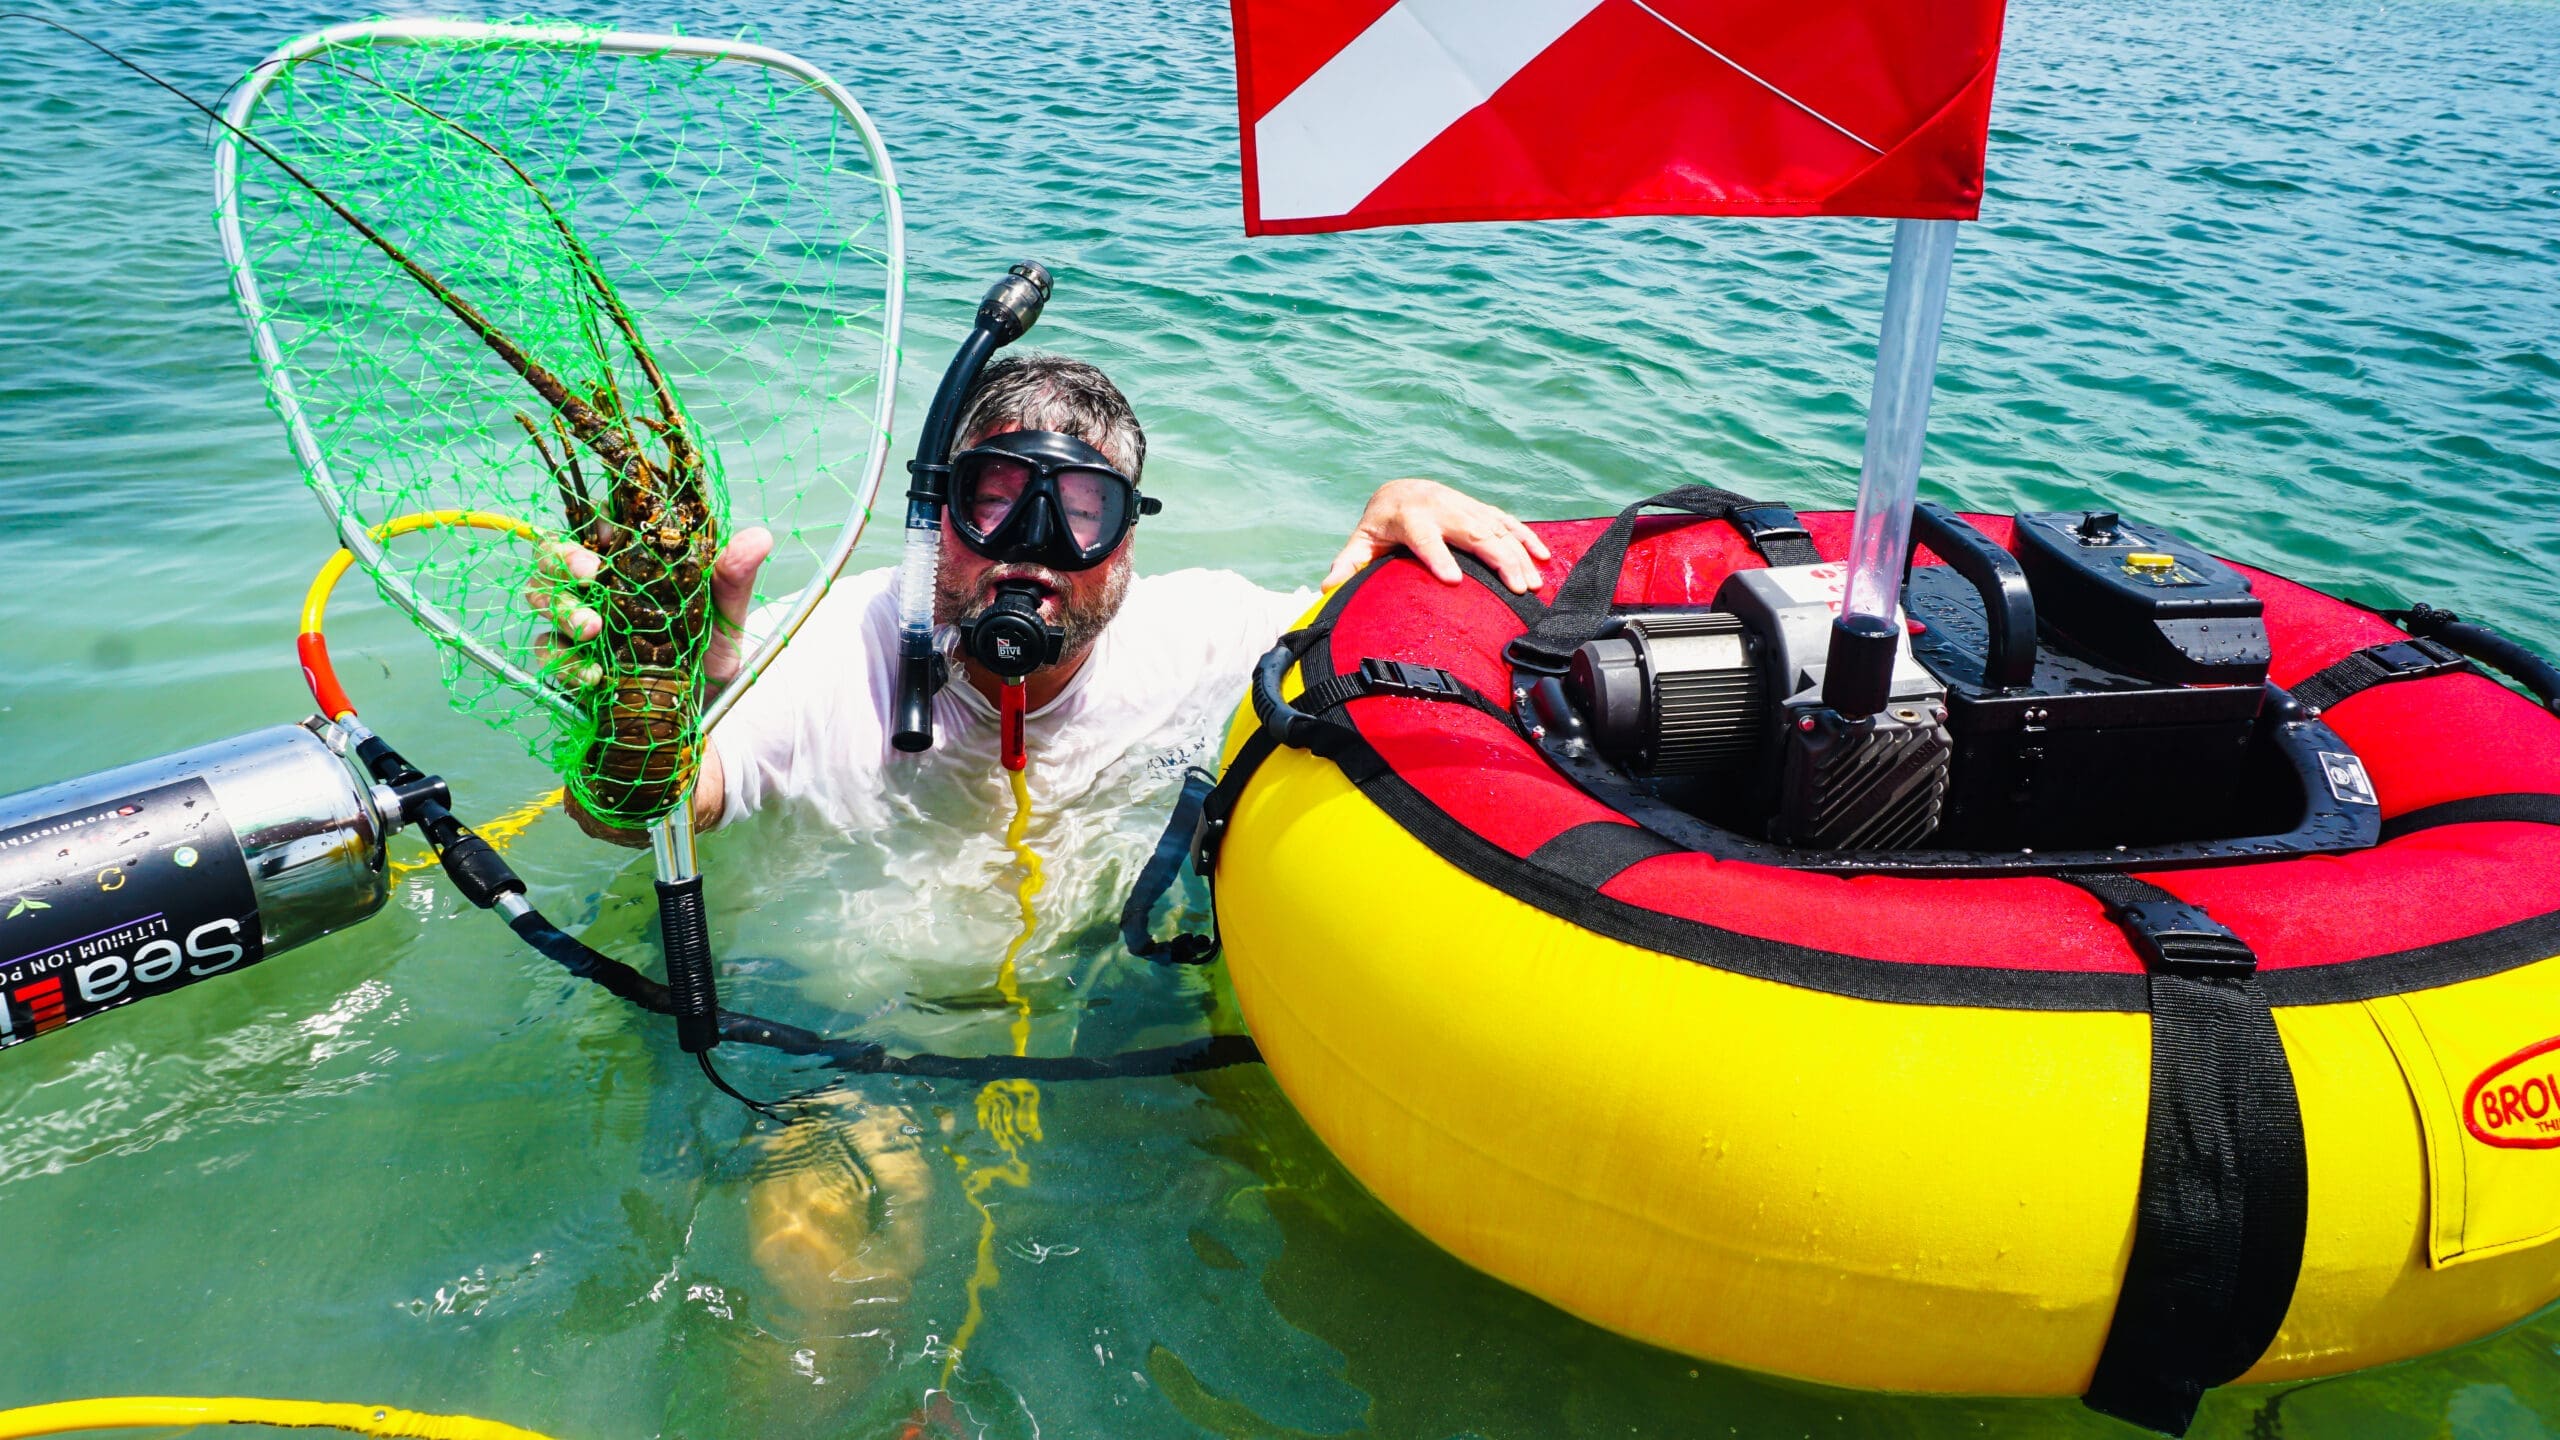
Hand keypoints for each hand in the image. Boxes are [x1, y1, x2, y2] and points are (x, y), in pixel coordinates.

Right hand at [524, 526, 773, 686]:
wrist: (702, 709)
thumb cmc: (708, 649)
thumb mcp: (726, 615)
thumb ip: (733, 578)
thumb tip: (759, 539)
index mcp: (628, 560)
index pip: (597, 523)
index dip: (593, 521)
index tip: (606, 532)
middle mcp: (596, 584)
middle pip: (553, 554)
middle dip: (562, 560)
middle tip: (589, 575)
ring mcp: (576, 619)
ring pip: (542, 598)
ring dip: (560, 609)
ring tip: (592, 628)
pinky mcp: (568, 659)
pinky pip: (548, 653)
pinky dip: (566, 662)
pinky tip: (593, 675)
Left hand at [1323, 478, 1549, 593]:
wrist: (1400, 489)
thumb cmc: (1380, 524)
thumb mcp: (1361, 542)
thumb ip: (1349, 563)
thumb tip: (1328, 588)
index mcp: (1410, 518)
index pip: (1424, 538)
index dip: (1437, 558)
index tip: (1452, 581)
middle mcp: (1441, 508)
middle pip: (1472, 534)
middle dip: (1496, 560)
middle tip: (1516, 589)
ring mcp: (1465, 507)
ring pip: (1496, 529)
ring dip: (1517, 555)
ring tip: (1531, 584)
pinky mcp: (1480, 509)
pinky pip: (1508, 522)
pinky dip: (1527, 538)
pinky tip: (1544, 558)